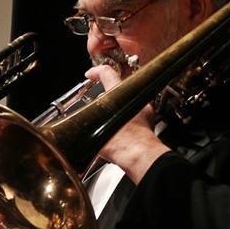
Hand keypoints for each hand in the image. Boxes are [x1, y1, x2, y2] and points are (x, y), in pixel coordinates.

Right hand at [86, 64, 168, 182]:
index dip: (96, 72)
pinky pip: (133, 115)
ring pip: (126, 102)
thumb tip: (81, 119)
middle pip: (117, 89)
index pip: (107, 73)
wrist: (138, 156)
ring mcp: (144, 109)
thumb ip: (87, 119)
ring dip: (116, 108)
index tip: (90, 74)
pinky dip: (124, 119)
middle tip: (96, 104)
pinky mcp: (148, 122)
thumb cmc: (121, 142)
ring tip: (104, 121)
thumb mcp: (95, 126)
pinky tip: (116, 130)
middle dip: (106, 96)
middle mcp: (135, 97)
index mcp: (120, 93)